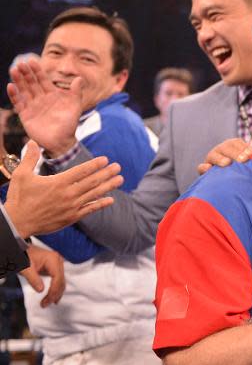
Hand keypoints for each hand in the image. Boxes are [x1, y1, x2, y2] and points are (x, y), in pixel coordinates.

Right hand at [4, 141, 123, 237]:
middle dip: (107, 173)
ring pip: (94, 194)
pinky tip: (110, 200)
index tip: (105, 160)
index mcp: (58, 183)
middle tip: (118, 167)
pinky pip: (90, 209)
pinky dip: (101, 204)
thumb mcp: (21, 175)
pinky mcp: (72, 217)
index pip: (81, 171)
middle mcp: (68, 194)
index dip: (95, 165)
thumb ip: (30, 158)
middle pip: (92, 181)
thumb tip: (33, 142)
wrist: (18, 222)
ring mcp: (72, 206)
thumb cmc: (19, 198)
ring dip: (109, 186)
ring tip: (120, 179)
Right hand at [7, 59, 81, 156]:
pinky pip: (19, 103)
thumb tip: (80, 78)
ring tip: (14, 71)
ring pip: (24, 90)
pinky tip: (11, 86)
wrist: (62, 141)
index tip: (32, 61)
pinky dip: (14, 95)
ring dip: (18, 81)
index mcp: (52, 94)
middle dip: (26, 73)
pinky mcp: (25, 115)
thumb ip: (76, 92)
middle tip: (21, 64)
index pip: (43, 79)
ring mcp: (32, 106)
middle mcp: (41, 98)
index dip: (37, 70)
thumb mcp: (75, 106)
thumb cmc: (70, 124)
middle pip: (31, 83)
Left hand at [20, 245, 65, 307]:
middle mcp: (58, 261)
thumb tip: (41, 290)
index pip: (57, 278)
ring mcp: (57, 264)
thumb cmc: (23, 256)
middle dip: (54, 294)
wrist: (21, 249)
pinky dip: (55, 289)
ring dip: (55, 293)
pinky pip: (58, 280)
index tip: (47, 300)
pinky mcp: (54, 268)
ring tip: (48, 303)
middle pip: (61, 281)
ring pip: (61, 282)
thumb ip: (33, 279)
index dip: (53, 291)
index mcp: (53, 259)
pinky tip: (52, 297)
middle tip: (46, 304)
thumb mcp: (26, 268)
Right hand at [197, 124, 251, 173]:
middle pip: (225, 148)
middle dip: (235, 153)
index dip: (243, 147)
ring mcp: (212, 160)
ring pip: (213, 155)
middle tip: (244, 159)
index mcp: (232, 147)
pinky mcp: (205, 171)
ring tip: (228, 163)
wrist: (232, 184)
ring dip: (220, 158)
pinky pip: (201, 167)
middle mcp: (221, 151)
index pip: (236, 143)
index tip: (251, 153)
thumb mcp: (250, 156)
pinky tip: (209, 169)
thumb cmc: (243, 167)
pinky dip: (204, 167)